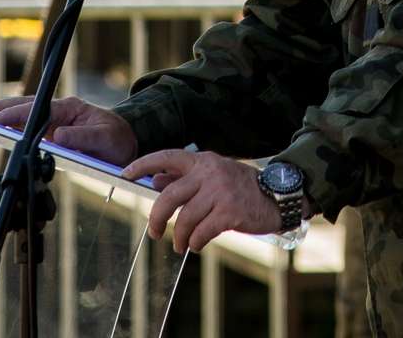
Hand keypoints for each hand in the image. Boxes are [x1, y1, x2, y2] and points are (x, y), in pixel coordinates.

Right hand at [0, 95, 137, 165]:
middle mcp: (58, 110)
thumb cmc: (116, 139)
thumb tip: (58, 136)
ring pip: (20, 114)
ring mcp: (52, 120)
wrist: (125, 143)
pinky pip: (24, 127)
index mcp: (69, 107)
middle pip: (22, 106)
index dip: (15, 115)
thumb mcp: (105, 138)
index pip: (37, 110)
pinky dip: (7, 127)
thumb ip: (83, 137)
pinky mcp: (49, 132)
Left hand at [122, 150, 282, 253]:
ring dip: (178, 237)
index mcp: (203, 161)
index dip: (144, 164)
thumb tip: (155, 180)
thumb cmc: (240, 187)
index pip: (167, 157)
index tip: (126, 174)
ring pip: (184, 219)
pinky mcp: (230, 211)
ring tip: (181, 245)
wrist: (277, 196)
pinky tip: (198, 244)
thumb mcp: (213, 176)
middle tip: (153, 232)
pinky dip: (195, 242)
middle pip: (169, 196)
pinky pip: (201, 233)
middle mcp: (210, 172)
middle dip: (156, 218)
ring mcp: (220, 191)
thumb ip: (185, 178)